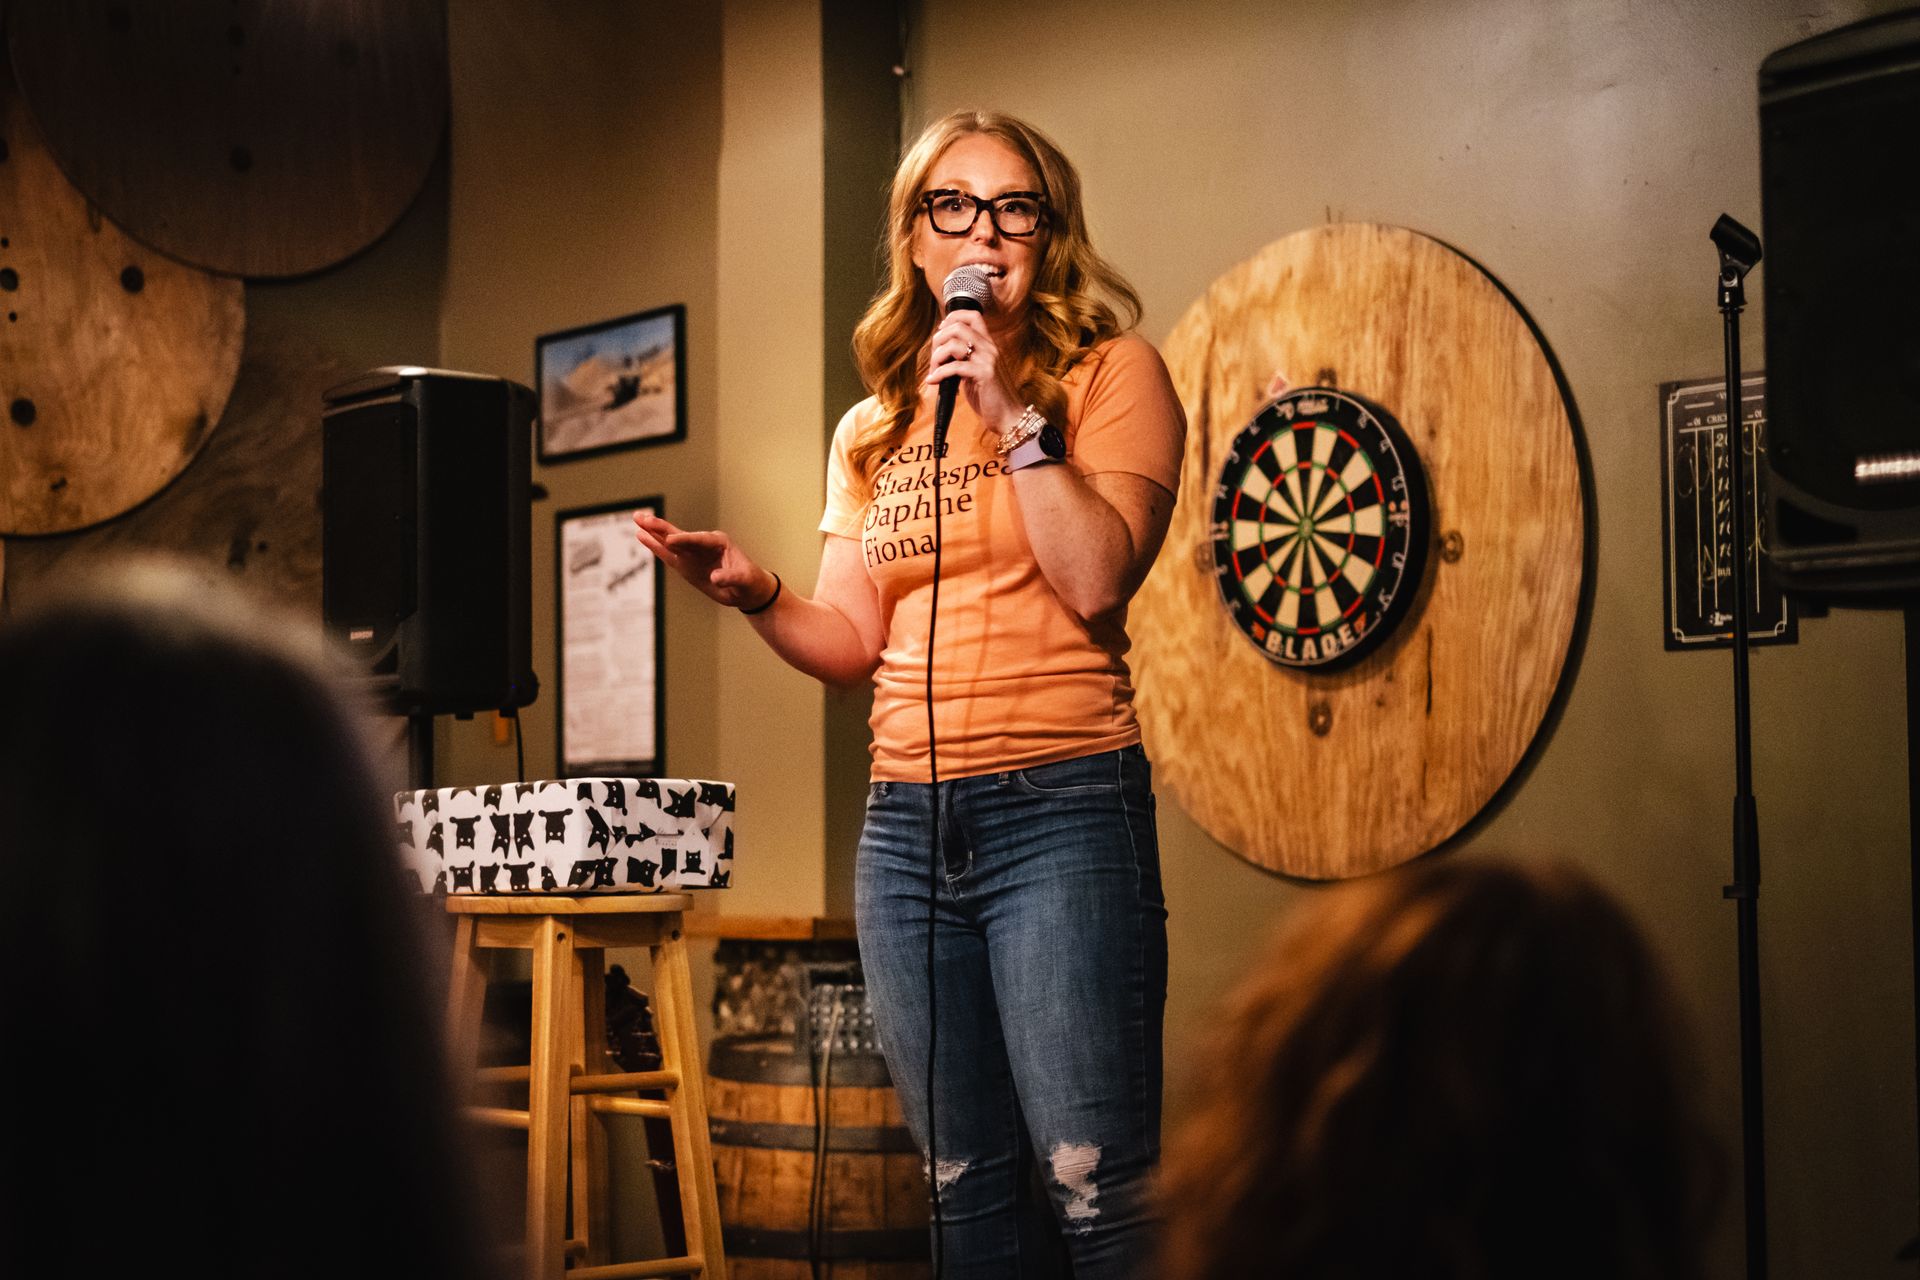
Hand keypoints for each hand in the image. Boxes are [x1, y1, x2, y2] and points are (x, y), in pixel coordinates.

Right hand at [633, 511, 776, 609]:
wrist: (746, 589)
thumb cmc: (749, 581)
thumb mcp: (744, 579)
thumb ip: (730, 577)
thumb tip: (715, 579)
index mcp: (719, 542)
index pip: (699, 539)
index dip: (685, 539)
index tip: (670, 541)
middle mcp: (702, 544)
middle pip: (680, 534)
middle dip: (662, 527)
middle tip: (643, 518)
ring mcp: (692, 553)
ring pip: (669, 541)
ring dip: (653, 532)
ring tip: (637, 519)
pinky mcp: (686, 564)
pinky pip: (667, 554)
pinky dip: (655, 546)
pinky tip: (642, 536)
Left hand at [923, 309, 1023, 435]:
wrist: (1008, 417)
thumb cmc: (991, 398)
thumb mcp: (976, 372)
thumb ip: (964, 360)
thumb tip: (941, 354)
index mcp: (988, 345)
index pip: (972, 316)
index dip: (953, 318)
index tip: (941, 332)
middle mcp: (989, 348)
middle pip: (958, 326)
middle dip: (939, 340)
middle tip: (934, 359)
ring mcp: (988, 360)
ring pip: (954, 343)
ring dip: (937, 357)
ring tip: (934, 372)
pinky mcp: (984, 375)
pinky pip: (955, 366)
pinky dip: (939, 373)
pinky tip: (933, 381)